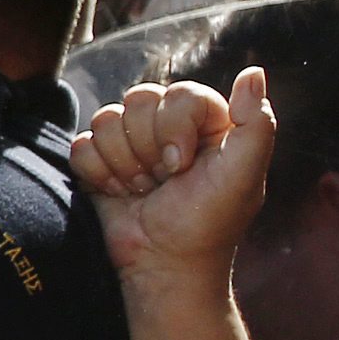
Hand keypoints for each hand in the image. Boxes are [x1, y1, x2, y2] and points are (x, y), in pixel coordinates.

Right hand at [73, 69, 273, 283]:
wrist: (165, 266)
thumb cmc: (208, 224)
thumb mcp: (244, 175)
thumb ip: (256, 123)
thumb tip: (254, 73)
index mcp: (207, 121)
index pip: (178, 93)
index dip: (173, 128)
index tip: (182, 166)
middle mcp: (169, 126)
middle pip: (139, 99)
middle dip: (146, 149)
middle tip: (163, 180)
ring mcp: (132, 142)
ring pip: (106, 118)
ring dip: (123, 164)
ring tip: (143, 190)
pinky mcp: (100, 162)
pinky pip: (82, 144)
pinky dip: (97, 174)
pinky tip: (119, 194)